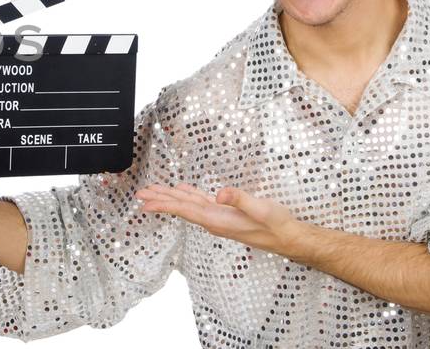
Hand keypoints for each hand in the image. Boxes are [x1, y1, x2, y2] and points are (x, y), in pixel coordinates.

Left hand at [136, 183, 305, 254]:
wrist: (288, 238)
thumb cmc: (277, 225)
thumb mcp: (261, 209)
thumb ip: (240, 200)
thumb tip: (219, 194)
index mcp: (217, 219)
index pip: (185, 209)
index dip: (164, 204)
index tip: (146, 203)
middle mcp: (214, 220)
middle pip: (181, 207)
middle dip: (160, 200)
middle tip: (140, 194)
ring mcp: (219, 218)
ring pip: (189, 205)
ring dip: (171, 197)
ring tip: (154, 191)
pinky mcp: (226, 214)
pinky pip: (201, 204)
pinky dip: (188, 196)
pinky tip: (183, 191)